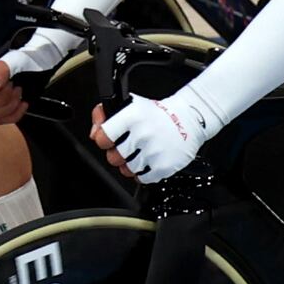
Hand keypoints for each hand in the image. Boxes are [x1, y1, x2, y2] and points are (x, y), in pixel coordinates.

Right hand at [0, 19, 80, 127]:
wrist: (44, 60)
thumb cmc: (31, 54)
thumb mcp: (19, 56)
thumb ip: (3, 67)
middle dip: (1, 97)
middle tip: (14, 85)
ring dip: (9, 105)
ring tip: (19, 91)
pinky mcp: (0, 109)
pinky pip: (1, 120)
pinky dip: (14, 114)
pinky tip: (23, 103)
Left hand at [98, 78, 227, 183]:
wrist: (188, 119)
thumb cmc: (156, 114)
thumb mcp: (129, 105)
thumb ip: (103, 116)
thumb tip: (94, 134)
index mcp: (132, 116)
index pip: (103, 137)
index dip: (103, 140)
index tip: (109, 139)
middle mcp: (143, 134)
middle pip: (113, 158)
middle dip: (117, 154)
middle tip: (128, 147)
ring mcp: (154, 151)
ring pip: (127, 170)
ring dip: (131, 164)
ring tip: (141, 153)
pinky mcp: (164, 166)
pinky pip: (143, 179)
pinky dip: (144, 173)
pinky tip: (150, 160)